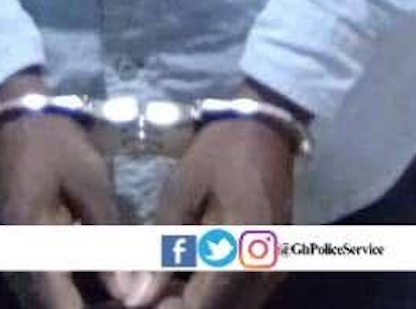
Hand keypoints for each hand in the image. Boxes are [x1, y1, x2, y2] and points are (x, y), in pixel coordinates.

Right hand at [0, 71, 146, 308]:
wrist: (15, 114)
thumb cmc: (54, 144)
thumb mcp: (89, 182)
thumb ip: (108, 238)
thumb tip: (129, 290)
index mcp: (32, 247)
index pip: (61, 306)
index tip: (130, 307)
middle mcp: (20, 259)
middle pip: (57, 303)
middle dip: (97, 304)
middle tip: (135, 292)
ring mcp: (21, 251)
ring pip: (56, 290)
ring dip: (88, 293)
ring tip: (129, 280)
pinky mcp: (27, 240)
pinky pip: (53, 272)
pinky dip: (79, 275)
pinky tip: (109, 266)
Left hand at [134, 79, 310, 307]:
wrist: (266, 126)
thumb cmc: (220, 151)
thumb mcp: (182, 192)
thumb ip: (161, 251)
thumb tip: (138, 300)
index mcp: (243, 248)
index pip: (201, 307)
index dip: (166, 306)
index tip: (141, 295)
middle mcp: (266, 268)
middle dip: (182, 303)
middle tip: (152, 284)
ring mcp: (276, 267)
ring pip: (234, 306)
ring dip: (200, 298)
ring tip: (168, 277)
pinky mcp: (277, 261)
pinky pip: (245, 294)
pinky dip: (217, 290)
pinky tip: (192, 270)